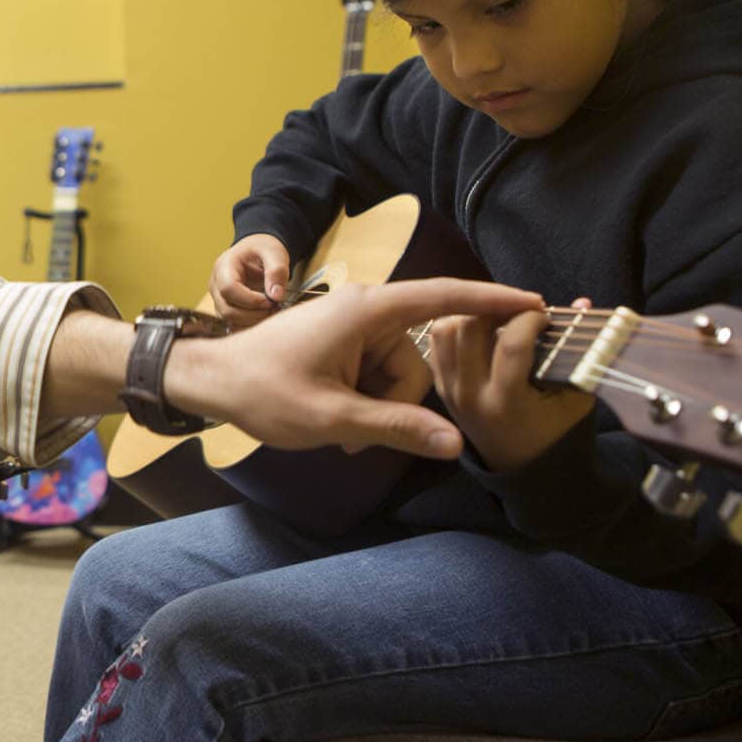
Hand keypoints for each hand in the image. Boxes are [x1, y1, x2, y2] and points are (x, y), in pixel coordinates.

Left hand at [167, 278, 544, 458]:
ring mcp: (353, 326)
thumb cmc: (261, 391)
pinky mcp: (343, 342)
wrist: (209, 381)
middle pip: (417, 360)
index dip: (491, 301)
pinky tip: (336, 421)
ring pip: (398, 375)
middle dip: (396, 404)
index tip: (533, 303)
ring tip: (338, 431)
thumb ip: (396, 428)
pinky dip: (364, 402)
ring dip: (376, 409)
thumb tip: (455, 444)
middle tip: (354, 436)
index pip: (443, 298)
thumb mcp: (332, 418)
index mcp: (366, 311)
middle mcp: (365, 309)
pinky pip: (376, 375)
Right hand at [209, 234, 291, 328]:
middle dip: (253, 315)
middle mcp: (216, 284)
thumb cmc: (263, 249)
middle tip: (275, 308)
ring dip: (252, 322)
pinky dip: (250, 325)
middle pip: (227, 310)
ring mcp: (218, 299)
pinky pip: (234, 325)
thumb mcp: (274, 253)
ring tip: (271, 312)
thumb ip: (276, 272)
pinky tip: (264, 316)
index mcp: (224, 266)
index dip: (250, 300)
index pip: (228, 289)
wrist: (257, 251)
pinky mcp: (225, 309)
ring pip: (229, 321)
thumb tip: (276, 296)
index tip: (271, 300)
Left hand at [427, 300, 594, 470]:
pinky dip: (457, 325)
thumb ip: (579, 352)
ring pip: (447, 329)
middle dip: (498, 305)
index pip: (511, 343)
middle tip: (522, 307)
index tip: (547, 313)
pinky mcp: (442, 386)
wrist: (520, 468)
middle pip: (470, 328)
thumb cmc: (557, 433)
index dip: (531, 317)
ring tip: (504, 314)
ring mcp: (451, 391)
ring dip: (474, 313)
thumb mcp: (577, 398)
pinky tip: (485, 328)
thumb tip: (582, 301)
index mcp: (506, 403)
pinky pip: (439, 341)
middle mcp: (470, 396)